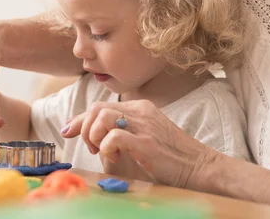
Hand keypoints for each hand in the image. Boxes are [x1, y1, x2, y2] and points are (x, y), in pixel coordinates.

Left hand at [62, 100, 216, 188]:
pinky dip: (106, 148)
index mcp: (141, 108)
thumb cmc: (173, 155)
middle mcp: (141, 112)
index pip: (102, 105)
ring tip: (101, 151)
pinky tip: (115, 158)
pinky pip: (113, 137)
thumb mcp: (148, 135)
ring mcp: (144, 126)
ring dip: (94, 136)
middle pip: (98, 107)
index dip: (81, 118)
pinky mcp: (146, 143)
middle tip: (89, 147)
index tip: (69, 130)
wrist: (200, 166)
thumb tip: (98, 135)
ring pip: (103, 117)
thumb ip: (126, 130)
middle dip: (84, 127)